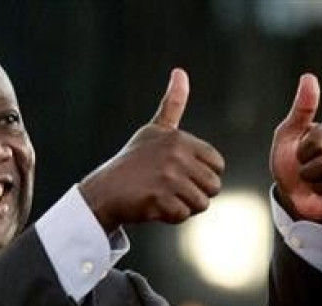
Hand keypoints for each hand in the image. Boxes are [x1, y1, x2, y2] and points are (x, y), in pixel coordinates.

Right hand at [79, 68, 223, 231]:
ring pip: (201, 204)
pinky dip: (170, 217)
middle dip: (195, 194)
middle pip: (213, 186)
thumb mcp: (154, 130)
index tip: (180, 174)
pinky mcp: (159, 199)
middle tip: (171, 189)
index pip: (217, 165)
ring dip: (184, 207)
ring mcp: (167, 178)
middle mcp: (175, 156)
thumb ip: (173, 104)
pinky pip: (182, 216)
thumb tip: (180, 71)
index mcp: (179, 139)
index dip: (202, 175)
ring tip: (163, 197)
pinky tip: (154, 207)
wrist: (103, 190)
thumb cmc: (131, 162)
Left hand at [270, 73, 321, 222]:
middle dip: (309, 174)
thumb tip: (309, 77)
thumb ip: (301, 109)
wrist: (295, 196)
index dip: (302, 153)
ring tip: (319, 185)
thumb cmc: (291, 162)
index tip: (300, 155)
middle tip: (307, 174)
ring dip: (320, 189)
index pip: (318, 140)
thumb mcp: (288, 135)